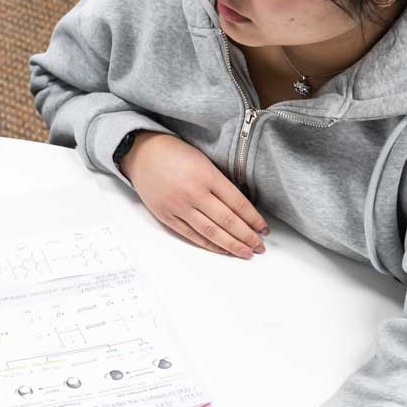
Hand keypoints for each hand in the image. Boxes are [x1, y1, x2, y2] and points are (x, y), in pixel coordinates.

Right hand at [120, 132, 267, 258]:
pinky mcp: (166, 216)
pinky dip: (209, 244)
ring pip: (211, 232)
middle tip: (259, 247)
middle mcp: (193, 193)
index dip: (254, 219)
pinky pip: (191, 235)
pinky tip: (221, 249)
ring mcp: (178, 206)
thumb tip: (241, 209)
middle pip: (227, 221)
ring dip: (231, 245)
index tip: (264, 229)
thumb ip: (220, 183)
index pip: (238, 203)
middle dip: (247, 236)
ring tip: (245, 253)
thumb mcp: (204, 161)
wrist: (142, 153)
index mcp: (207, 176)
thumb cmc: (174, 153)